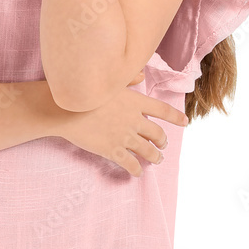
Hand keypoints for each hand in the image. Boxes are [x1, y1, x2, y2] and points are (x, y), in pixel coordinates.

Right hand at [55, 71, 188, 176]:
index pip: (163, 110)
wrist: (64, 110)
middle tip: (163, 145)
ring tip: (156, 160)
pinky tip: (137, 172)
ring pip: (148, 151)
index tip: (184, 122)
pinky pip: (130, 164)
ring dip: (155, 157)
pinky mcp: (112, 150)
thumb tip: (141, 75)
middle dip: (163, 141)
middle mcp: (133, 120)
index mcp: (135, 102)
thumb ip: (128, 78)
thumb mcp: (108, 81)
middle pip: (158, 134)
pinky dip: (136, 170)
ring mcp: (124, 136)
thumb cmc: (84, 92)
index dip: (176, 117)